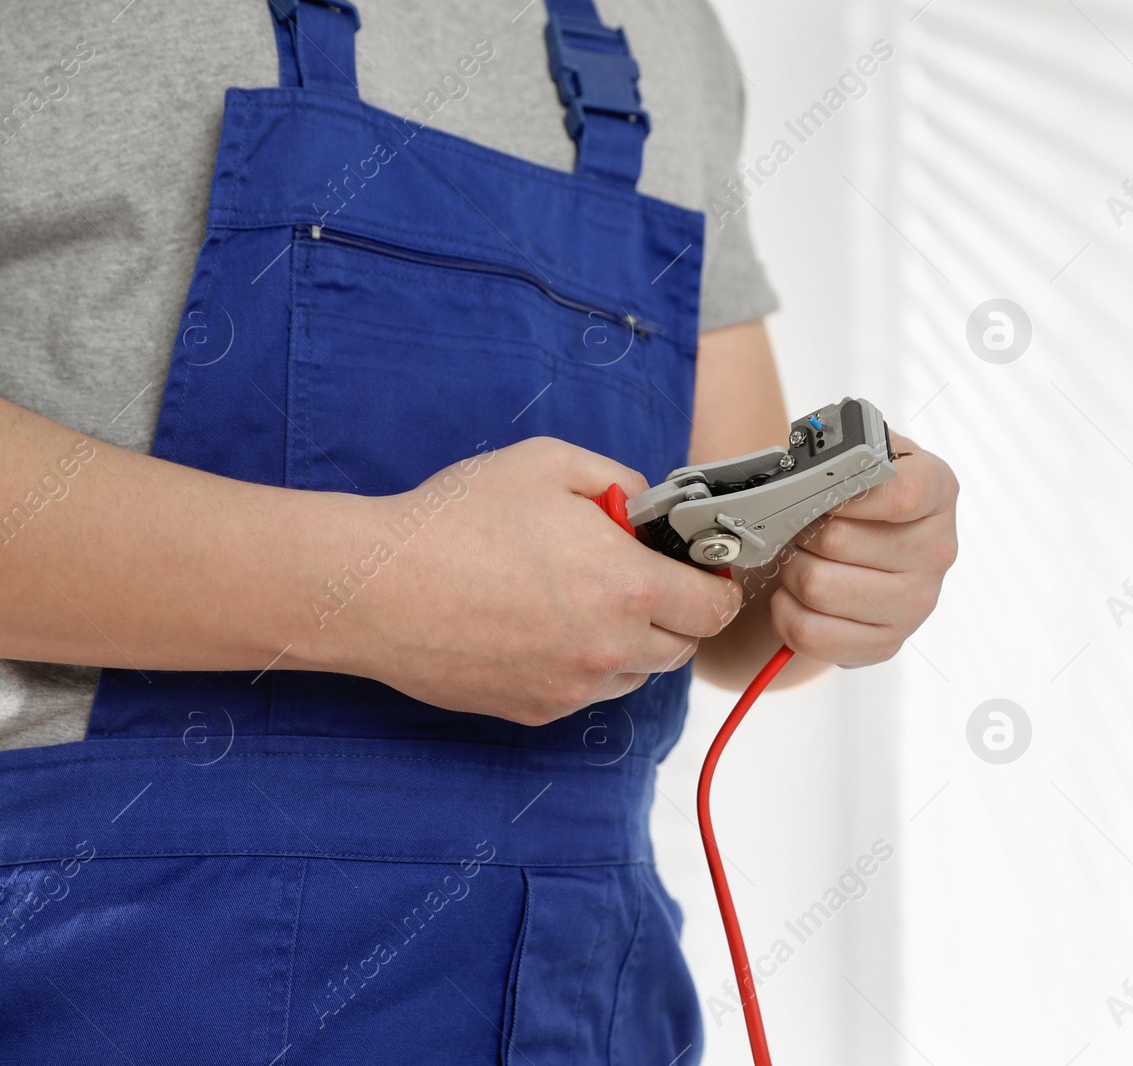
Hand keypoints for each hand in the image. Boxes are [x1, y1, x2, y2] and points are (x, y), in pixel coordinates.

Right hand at [314, 438, 743, 724]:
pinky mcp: (534, 710)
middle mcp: (609, 648)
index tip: (696, 569)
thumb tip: (647, 504)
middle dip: (673, 612)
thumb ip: (619, 480)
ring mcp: (572, 688)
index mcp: (627, 587)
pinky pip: (586, 693)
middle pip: (682, 647)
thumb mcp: (549, 464)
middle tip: (635, 576)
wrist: (375, 587)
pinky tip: (542, 627)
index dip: (714, 585)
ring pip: (635, 674)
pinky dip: (582, 665)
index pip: (716, 608)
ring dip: (629, 642)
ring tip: (580, 599)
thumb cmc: (456, 520)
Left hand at [769, 432, 957, 666]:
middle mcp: (938, 550)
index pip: (901, 493)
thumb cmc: (854, 496)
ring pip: (816, 586)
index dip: (844, 493)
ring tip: (799, 559)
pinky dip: (785, 613)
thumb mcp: (859, 454)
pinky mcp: (887, 643)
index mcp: (937, 491)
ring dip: (790, 570)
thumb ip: (843, 450)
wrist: (857, 545)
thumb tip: (811, 469)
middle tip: (799, 527)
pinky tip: (794, 597)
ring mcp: (917, 602)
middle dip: (800, 531)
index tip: (820, 492)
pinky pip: (809, 632)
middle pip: (837, 541)